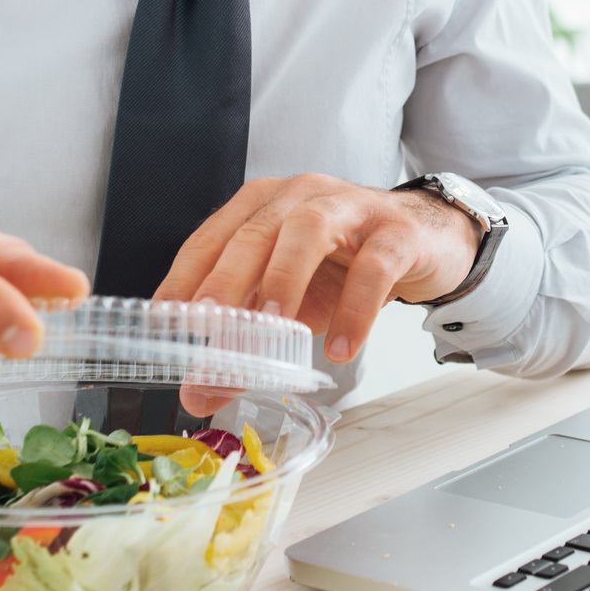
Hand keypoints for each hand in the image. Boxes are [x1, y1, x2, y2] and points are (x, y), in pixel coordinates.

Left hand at [154, 174, 481, 380]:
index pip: (211, 238)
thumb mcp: (289, 305)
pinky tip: (342, 347)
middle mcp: (300, 196)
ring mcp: (350, 207)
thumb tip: (198, 395)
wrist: (425, 242)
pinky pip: (374, 266)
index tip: (163, 321)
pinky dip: (355, 308)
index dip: (184, 277)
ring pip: (309, 231)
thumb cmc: (344, 266)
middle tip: (206, 328)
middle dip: (226, 282)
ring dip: (285, 277)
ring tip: (273, 326)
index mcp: (262, 206)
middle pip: (255, 232)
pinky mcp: (396, 232)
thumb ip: (244, 345)